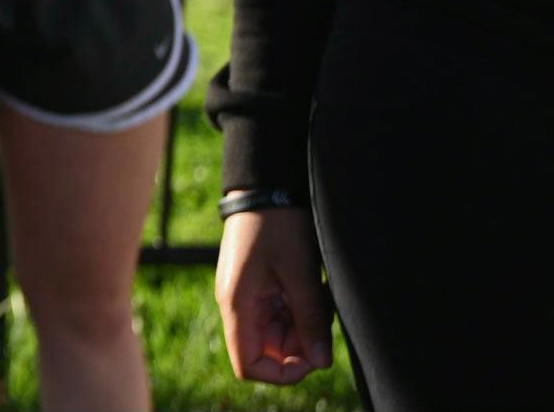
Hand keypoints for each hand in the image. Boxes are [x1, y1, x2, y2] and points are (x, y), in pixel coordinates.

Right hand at [216, 205, 332, 385]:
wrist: (266, 187)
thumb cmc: (277, 226)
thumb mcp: (300, 274)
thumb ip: (310, 320)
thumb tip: (321, 363)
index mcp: (237, 306)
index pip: (249, 366)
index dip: (282, 374)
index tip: (313, 357)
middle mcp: (238, 306)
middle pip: (269, 351)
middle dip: (301, 345)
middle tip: (324, 316)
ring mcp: (249, 296)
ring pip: (279, 334)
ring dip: (305, 325)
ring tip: (320, 295)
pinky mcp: (260, 286)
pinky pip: (282, 314)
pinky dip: (302, 309)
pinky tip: (314, 287)